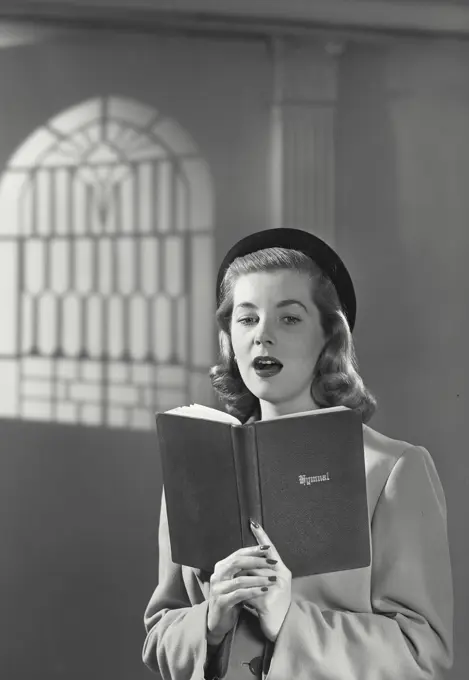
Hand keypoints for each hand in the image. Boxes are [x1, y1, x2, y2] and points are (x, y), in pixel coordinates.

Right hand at [206, 544, 274, 644]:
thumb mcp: (236, 581)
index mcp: (221, 567)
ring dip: (258, 578)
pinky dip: (253, 591)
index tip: (268, 548)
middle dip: (257, 561)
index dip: (253, 550)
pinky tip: (265, 590)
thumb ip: (243, 570)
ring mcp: (218, 589)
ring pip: (240, 579)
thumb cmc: (231, 598)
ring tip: (273, 579)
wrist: (218, 621)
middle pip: (237, 562)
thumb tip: (263, 557)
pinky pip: (240, 594)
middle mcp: (217, 575)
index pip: (238, 554)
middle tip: (273, 562)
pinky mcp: (221, 602)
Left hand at [239, 520, 291, 641]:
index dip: (262, 536)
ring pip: (252, 576)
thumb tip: (245, 558)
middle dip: (246, 561)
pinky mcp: (267, 602)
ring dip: (242, 579)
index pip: (270, 550)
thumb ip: (261, 571)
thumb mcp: (270, 584)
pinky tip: (237, 595)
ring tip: (233, 579)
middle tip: (234, 558)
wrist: (279, 627)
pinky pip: (250, 593)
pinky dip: (243, 594)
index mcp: (283, 571)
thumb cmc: (272, 603)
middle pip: (259, 562)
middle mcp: (282, 577)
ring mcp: (276, 589)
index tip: (253, 523)